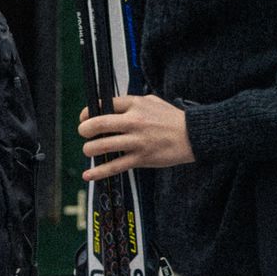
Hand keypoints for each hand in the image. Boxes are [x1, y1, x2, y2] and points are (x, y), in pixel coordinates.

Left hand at [76, 95, 193, 180]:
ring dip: (90, 149)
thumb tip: (112, 106)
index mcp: (135, 105)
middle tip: (83, 133)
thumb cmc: (172, 118)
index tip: (84, 117)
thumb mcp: (151, 101)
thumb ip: (132, 103)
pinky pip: (116, 166)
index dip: (89, 112)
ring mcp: (137, 141)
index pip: (105, 104)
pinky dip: (100, 171)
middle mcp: (134, 122)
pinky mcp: (141, 158)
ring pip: (105, 145)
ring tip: (88, 150)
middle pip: (100, 124)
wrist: (193, 136)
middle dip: (85, 129)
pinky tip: (89, 174)